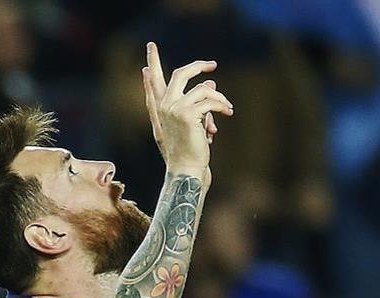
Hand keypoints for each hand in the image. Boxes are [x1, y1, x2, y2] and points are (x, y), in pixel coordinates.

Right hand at [142, 42, 233, 178]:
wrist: (187, 168)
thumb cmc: (189, 150)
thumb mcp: (192, 124)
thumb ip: (197, 104)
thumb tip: (211, 83)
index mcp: (159, 109)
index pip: (154, 82)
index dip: (153, 64)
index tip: (151, 47)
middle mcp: (164, 106)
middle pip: (180, 74)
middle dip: (197, 66)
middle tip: (212, 64)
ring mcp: (174, 108)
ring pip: (203, 89)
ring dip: (219, 97)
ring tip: (227, 107)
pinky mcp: (187, 114)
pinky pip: (210, 101)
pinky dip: (222, 106)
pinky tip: (228, 112)